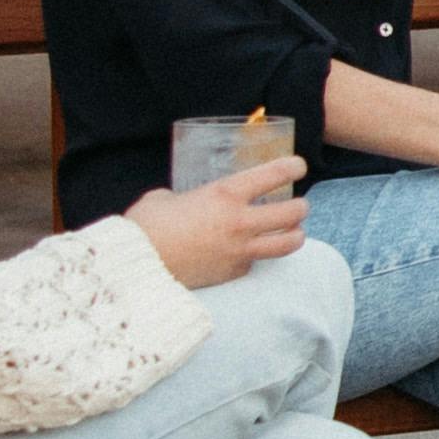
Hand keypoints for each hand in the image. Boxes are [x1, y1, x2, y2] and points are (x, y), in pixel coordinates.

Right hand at [125, 155, 306, 287]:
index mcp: (224, 194)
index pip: (273, 175)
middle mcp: (240, 222)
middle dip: (301, 206)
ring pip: (288, 243)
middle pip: (293, 212)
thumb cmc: (146, 226)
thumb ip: (184, 197)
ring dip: (296, 235)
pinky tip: (251, 252)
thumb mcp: (165, 198)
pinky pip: (256, 262)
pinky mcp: (233, 272)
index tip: (299, 166)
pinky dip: (257, 256)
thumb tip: (182, 202)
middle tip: (299, 205)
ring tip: (295, 232)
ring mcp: (240, 250)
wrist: (137, 266)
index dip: (292, 167)